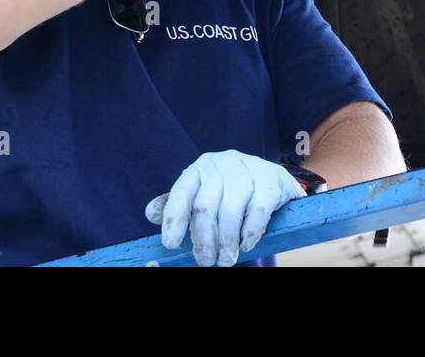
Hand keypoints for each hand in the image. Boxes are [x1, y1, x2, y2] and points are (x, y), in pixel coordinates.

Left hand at [146, 150, 303, 266]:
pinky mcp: (271, 179)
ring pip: (230, 212)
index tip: (170, 244)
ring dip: (226, 242)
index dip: (174, 219)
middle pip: (205, 207)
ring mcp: (248, 168)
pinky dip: (249, 233)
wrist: (274, 180)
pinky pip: (257, 211)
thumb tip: (151, 213)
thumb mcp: (205, 193)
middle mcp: (222, 163)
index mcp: (201, 168)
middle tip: (205, 262)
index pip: (181, 192)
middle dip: (203, 240)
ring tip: (226, 259)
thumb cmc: (231, 191)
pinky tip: (245, 245)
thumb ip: (180, 205)